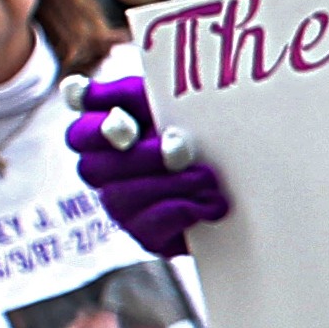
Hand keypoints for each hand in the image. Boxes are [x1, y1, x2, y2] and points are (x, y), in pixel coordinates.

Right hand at [70, 70, 230, 254]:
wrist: (255, 173)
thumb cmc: (202, 126)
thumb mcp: (167, 101)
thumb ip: (124, 93)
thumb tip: (74, 91)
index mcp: (107, 136)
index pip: (80, 135)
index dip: (96, 131)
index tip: (125, 123)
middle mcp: (106, 173)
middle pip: (94, 169)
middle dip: (142, 157)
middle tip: (181, 146)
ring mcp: (123, 207)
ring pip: (120, 199)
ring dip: (169, 184)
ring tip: (207, 176)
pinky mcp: (149, 236)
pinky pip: (148, 229)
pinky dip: (183, 211)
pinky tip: (211, 201)